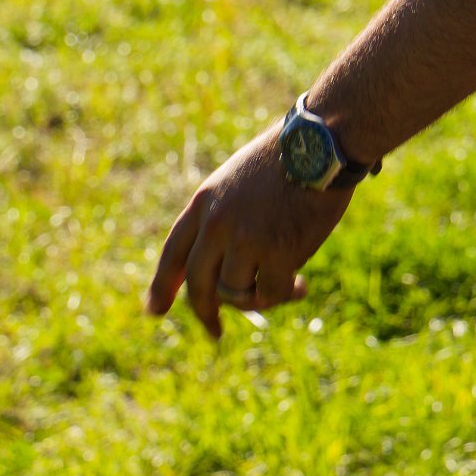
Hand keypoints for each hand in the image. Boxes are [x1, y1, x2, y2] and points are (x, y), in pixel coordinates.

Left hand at [145, 119, 352, 339]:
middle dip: (205, 313)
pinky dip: (285, 294)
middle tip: (214, 331)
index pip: (173, 250)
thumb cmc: (289, 158)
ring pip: (235, 294)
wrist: (321, 144)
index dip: (162, 284)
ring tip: (289, 285)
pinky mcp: (276, 253)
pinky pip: (270, 293)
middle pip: (198, 284)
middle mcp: (217, 224)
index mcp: (205, 201)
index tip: (154, 310)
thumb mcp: (240, 180)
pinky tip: (301, 285)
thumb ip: (225, 217)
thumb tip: (224, 270)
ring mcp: (245, 240)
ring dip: (258, 298)